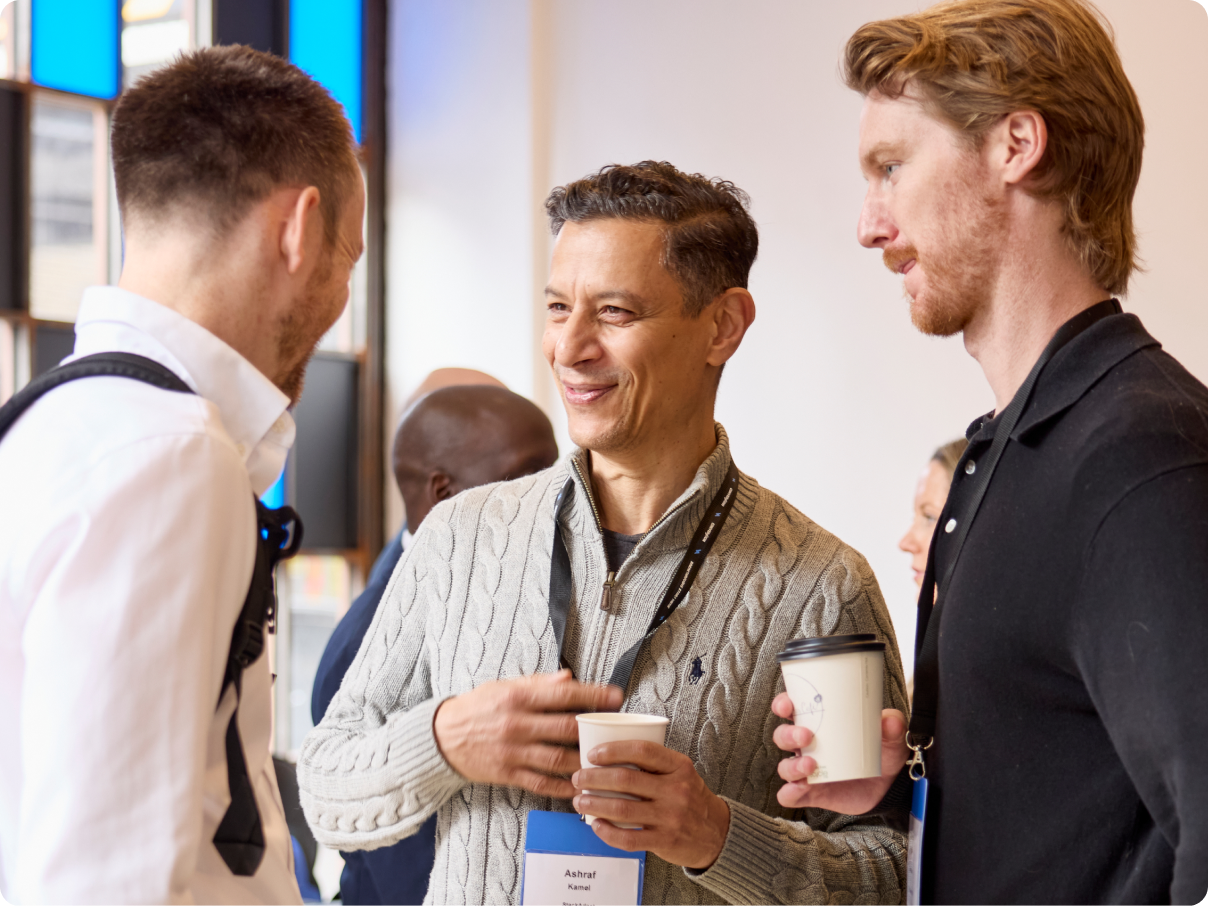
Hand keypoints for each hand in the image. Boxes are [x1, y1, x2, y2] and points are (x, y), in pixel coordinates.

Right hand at [433, 670, 621, 798]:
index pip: (562, 694)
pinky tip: (580, 786)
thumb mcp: (504, 686)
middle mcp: (517, 724)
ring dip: (584, 760)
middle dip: (595, 728)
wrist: (442, 737)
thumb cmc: (477, 707)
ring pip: (557, 758)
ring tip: (606, 760)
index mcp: (517, 697)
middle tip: (617, 729)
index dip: (593, 695)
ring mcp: (513, 752)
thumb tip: (569, 678)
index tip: (616, 697)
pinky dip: (563, 786)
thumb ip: (538, 683)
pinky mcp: (508, 774)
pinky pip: (542, 783)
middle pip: (564, 727)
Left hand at [571, 741, 729, 870]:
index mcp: (679, 766)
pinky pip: (629, 838)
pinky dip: (608, 832)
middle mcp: (676, 790)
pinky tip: (597, 825)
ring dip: (594, 804)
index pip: (642, 751)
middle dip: (594, 778)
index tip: (593, 754)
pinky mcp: (664, 840)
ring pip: (622, 809)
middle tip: (578, 778)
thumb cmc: (691, 798)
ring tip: (580, 801)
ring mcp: (670, 817)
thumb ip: (655, 763)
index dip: (613, 750)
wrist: (717, 832)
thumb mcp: (682, 772)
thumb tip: (610, 752)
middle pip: (626, 779)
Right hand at [772, 692, 908, 812]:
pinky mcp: (812, 794)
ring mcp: (808, 771)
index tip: (788, 704)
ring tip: (811, 765)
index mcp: (819, 724)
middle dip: (788, 734)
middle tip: (806, 735)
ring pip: (785, 766)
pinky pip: (790, 795)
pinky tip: (798, 790)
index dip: (783, 704)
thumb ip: (891, 726)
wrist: (889, 786)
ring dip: (792, 765)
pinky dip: (789, 793)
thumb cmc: (882, 752)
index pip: (791, 709)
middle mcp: (807, 746)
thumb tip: (889, 720)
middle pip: (782, 736)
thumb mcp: (890, 736)